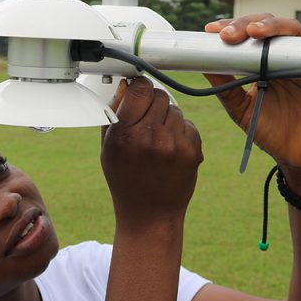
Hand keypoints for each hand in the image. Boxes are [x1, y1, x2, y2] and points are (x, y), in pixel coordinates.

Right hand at [101, 78, 202, 224]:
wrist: (150, 215)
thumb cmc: (125, 180)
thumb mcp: (108, 147)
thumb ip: (113, 113)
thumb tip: (126, 86)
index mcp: (124, 133)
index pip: (140, 88)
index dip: (140, 87)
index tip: (140, 91)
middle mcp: (149, 137)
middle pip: (160, 96)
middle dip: (154, 104)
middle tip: (148, 121)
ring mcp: (173, 144)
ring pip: (176, 110)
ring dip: (168, 119)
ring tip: (158, 140)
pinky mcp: (191, 151)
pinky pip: (189, 125)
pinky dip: (181, 133)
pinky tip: (171, 151)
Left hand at [203, 5, 300, 172]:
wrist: (293, 155)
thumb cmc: (268, 130)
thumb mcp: (239, 108)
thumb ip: (223, 86)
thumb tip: (202, 63)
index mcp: (260, 61)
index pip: (247, 34)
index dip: (231, 27)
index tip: (212, 30)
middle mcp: (281, 56)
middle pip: (267, 26)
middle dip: (246, 25)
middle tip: (228, 35)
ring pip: (292, 31)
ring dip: (274, 26)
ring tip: (256, 31)